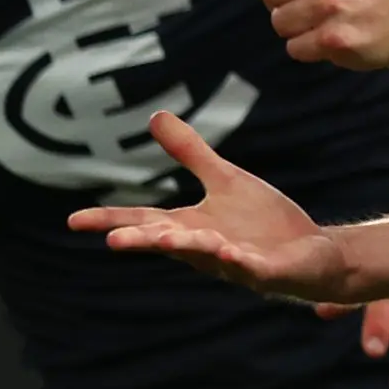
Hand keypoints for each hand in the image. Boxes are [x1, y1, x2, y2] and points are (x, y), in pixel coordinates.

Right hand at [70, 112, 352, 302]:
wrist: (314, 252)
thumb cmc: (265, 223)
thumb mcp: (225, 180)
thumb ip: (191, 154)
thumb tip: (155, 116)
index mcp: (192, 228)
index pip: (145, 223)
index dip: (111, 220)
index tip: (74, 220)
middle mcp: (207, 249)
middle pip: (168, 243)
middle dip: (141, 240)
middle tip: (111, 238)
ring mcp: (236, 264)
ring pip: (206, 256)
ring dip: (185, 248)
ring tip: (161, 241)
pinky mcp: (269, 272)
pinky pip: (250, 268)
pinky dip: (238, 262)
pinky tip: (229, 251)